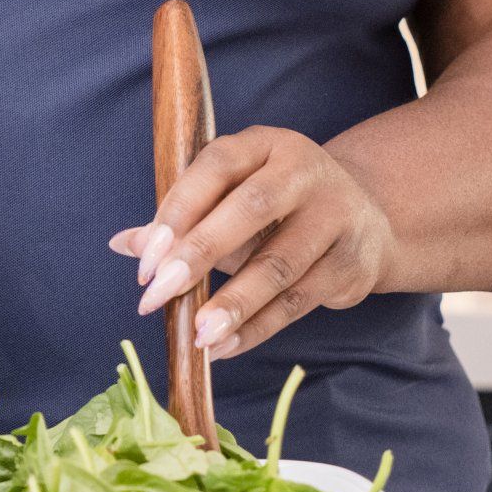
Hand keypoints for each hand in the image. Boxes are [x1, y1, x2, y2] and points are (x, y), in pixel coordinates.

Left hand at [109, 127, 393, 358]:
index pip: (217, 165)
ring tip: (198, 334)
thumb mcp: (232, 198)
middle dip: (200, 252)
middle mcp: (304, 172)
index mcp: (265, 145)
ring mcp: (335, 216)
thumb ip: (181, 219)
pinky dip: (258, 328)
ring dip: (234, 303)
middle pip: (251, 209)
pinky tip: (225, 346)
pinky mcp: (350, 262)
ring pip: (280, 263)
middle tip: (158, 294)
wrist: (368, 220)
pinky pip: (298, 301)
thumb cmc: (278, 209)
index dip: (179, 209)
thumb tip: (123, 245)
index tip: (146, 258)